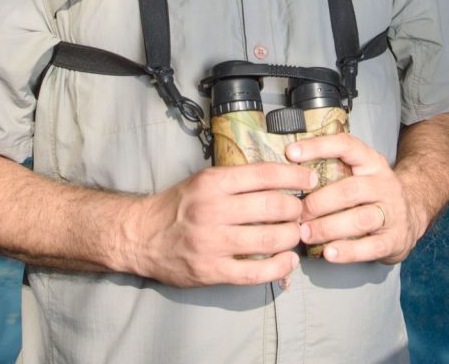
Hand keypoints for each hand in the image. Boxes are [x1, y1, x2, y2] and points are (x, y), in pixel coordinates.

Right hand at [123, 162, 315, 287]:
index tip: (309, 180)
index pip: (264, 175)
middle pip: (272, 207)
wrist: (140, 236)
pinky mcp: (211, 271)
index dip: (293, 177)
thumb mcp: (202, 181)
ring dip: (290, 238)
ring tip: (295, 235)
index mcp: (212, 183)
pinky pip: (255, 273)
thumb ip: (236, 180)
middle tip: (301, 212)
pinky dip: (279, 267)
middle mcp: (212, 210)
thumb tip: (281, 179)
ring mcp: (212, 243)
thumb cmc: (176, 207)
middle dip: (296, 210)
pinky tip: (287, 261)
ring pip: (269, 240)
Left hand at [288, 133, 421, 264]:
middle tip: (296, 213)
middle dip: (319, 202)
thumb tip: (286, 171)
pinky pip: (371, 247)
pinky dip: (348, 251)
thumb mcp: (358, 173)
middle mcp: (384, 184)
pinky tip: (328, 253)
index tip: (290, 153)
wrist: (411, 216)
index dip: (318, 147)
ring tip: (305, 234)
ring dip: (328, 227)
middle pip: (350, 190)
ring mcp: (392, 212)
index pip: (346, 146)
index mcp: (371, 162)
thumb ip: (331, 170)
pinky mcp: (395, 239)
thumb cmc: (371, 194)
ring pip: (360, 219)